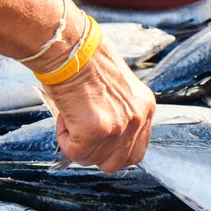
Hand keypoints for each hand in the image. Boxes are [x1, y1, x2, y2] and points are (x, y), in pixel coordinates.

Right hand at [43, 35, 155, 173]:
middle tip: (81, 134)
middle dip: (95, 154)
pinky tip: (65, 117)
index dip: (113, 151)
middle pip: (117, 163)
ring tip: (71, 118)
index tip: (98, 142)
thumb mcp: (118, 89)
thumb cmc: (87, 61)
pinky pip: (75, 152)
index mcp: (145, 108)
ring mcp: (119, 127)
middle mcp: (137, 119)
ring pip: (93, 159)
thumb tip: (105, 138)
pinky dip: (64, 139)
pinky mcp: (96, 131)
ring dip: (77, 144)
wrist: (72, 47)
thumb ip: (119, 114)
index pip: (135, 151)